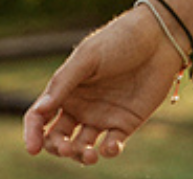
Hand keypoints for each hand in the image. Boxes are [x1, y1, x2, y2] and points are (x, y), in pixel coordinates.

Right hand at [23, 7, 183, 165]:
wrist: (160, 36)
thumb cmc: (121, 39)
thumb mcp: (88, 56)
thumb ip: (63, 83)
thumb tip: (38, 112)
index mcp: (67, 89)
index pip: (40, 117)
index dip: (32, 134)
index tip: (33, 149)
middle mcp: (81, 106)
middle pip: (58, 138)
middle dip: (58, 148)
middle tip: (66, 148)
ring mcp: (103, 115)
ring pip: (82, 147)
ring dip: (81, 156)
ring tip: (89, 153)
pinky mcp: (126, 122)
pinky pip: (111, 146)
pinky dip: (108, 152)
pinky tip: (110, 146)